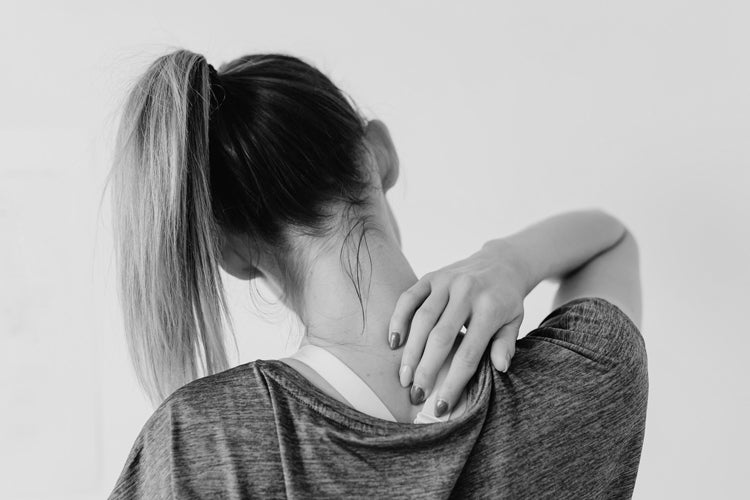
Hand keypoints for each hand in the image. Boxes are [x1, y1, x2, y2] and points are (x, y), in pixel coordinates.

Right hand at [388, 240, 526, 415]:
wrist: (501, 263)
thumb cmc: (506, 300)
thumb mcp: (514, 322)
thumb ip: (505, 344)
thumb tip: (500, 368)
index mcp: (490, 308)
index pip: (468, 353)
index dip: (453, 382)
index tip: (441, 406)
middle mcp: (466, 292)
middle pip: (440, 338)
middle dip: (426, 370)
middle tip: (416, 395)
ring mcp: (446, 282)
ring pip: (421, 320)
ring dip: (410, 351)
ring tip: (403, 377)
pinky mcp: (431, 276)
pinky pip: (409, 298)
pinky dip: (398, 320)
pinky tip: (394, 343)